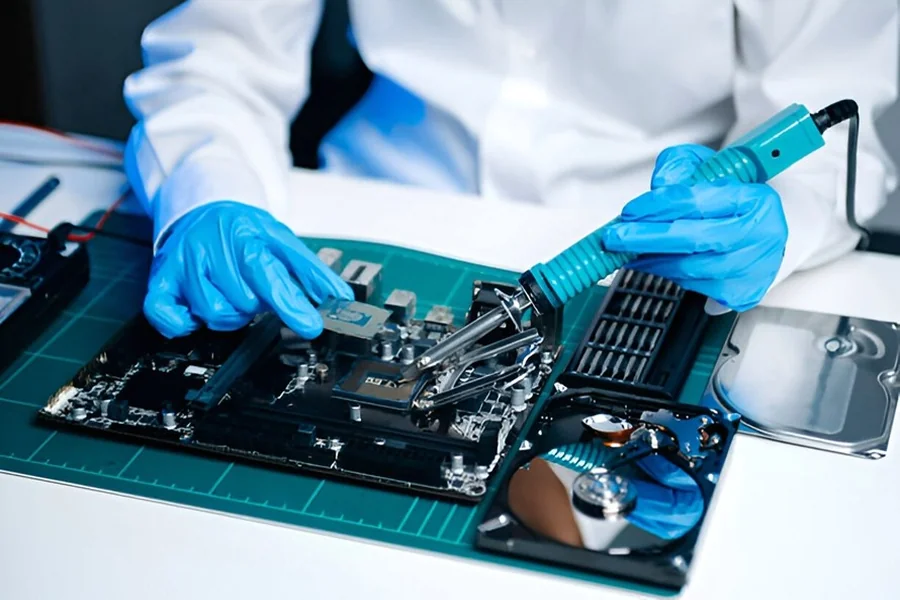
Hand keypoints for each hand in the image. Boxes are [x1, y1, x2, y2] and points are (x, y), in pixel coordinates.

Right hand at [144, 201, 352, 337]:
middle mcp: (210, 249)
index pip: (269, 275)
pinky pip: (167, 317)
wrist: (202, 208)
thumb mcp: (282, 241)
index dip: (291, 304)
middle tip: (252, 287)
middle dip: (255, 304)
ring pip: (213, 314)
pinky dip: (184, 323)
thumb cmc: (243, 229)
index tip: (311, 325)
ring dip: (228, 313)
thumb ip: (311, 271)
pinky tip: (197, 310)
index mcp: (245, 237)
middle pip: (243, 303)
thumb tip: (340, 297)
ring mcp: (182, 264)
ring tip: (230, 291)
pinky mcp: (160, 279)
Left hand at [601, 144, 788, 311]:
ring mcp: (753, 267)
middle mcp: (759, 235)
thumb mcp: (708, 169)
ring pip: (689, 268)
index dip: (655, 207)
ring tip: (630, 252)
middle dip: (645, 239)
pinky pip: (694, 287)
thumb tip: (658, 186)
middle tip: (614, 239)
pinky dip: (670, 275)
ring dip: (652, 261)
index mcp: (754, 198)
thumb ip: (679, 166)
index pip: (695, 201)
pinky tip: (657, 264)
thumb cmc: (732, 199)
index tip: (628, 212)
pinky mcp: (743, 293)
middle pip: (691, 240)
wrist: (766, 230)